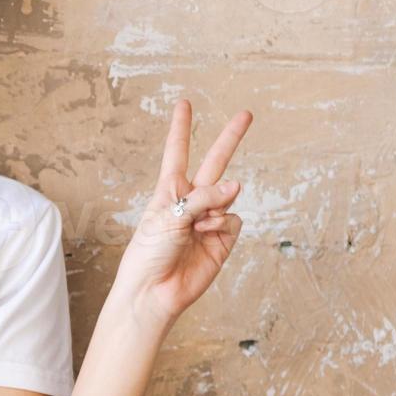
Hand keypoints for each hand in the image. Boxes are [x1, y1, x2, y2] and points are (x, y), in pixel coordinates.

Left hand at [114, 98, 253, 326]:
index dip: (181, 128)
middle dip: (230, 139)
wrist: (155, 290)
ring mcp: (209, 219)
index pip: (178, 152)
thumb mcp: (168, 215)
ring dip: (214, 206)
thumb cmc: (149, 252)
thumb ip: (203, 197)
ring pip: (227, 196)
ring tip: (195, 227)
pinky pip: (233, 220)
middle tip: (246, 114)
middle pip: (215, 163)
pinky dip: (221, 225)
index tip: (184, 104)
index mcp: (169, 190)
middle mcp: (191, 201)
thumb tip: (238, 186)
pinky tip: (206, 236)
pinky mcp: (223, 239)